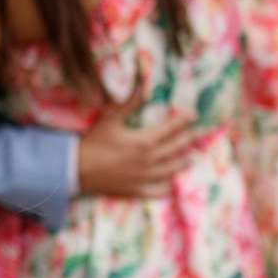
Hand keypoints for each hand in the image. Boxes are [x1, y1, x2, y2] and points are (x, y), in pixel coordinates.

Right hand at [75, 100, 200, 197]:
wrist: (76, 169)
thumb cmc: (93, 143)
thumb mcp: (110, 120)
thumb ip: (129, 104)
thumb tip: (142, 87)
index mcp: (143, 141)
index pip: (170, 128)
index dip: (183, 120)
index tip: (194, 114)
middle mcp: (149, 160)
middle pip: (176, 148)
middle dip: (190, 138)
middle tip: (201, 133)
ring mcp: (144, 177)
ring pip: (172, 169)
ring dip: (184, 161)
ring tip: (192, 156)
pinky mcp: (137, 190)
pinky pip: (159, 191)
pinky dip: (169, 187)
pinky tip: (175, 183)